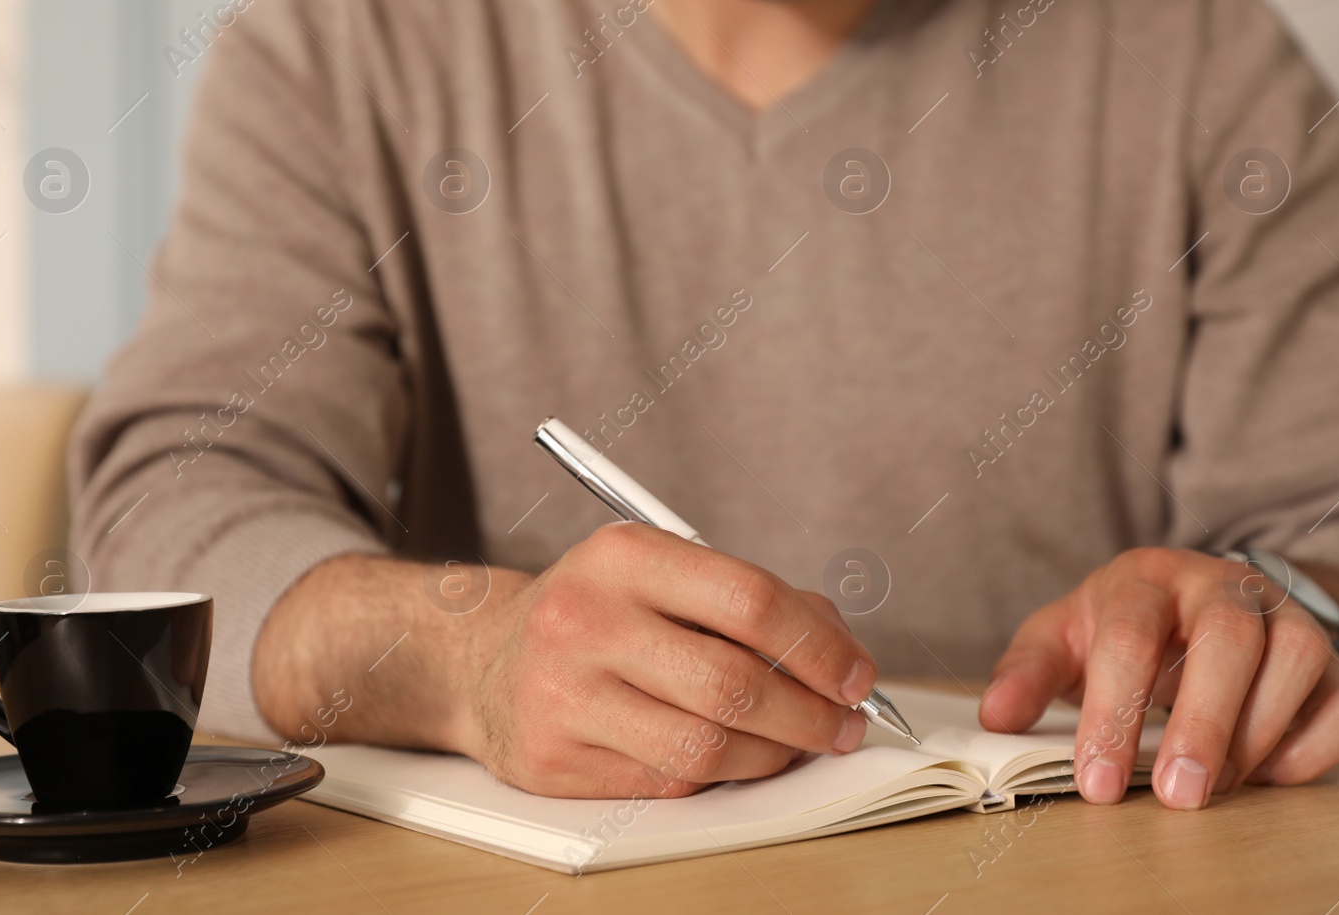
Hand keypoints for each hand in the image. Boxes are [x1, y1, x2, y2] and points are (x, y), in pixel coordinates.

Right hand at [454, 522, 875, 797]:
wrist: (482, 659)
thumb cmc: (597, 614)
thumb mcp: (661, 574)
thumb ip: (751, 602)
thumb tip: (842, 655)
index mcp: (624, 555)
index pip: (749, 599)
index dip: (820, 645)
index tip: (857, 675)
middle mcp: (586, 619)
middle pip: (733, 683)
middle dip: (809, 714)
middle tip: (843, 726)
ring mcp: (564, 694)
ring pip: (705, 748)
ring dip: (772, 756)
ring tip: (795, 746)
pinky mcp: (554, 760)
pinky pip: (666, 784)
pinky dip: (715, 777)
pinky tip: (728, 757)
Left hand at [978, 548, 1338, 809]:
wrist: (1197, 599)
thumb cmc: (1123, 625)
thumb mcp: (1063, 636)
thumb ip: (1028, 672)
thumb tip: (996, 716)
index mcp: (1146, 577)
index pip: (1130, 636)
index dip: (1113, 712)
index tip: (1097, 782)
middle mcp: (1223, 585)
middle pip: (1228, 637)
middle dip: (1202, 721)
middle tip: (1177, 796)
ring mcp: (1287, 617)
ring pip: (1299, 658)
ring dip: (1257, 733)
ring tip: (1212, 786)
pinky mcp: (1335, 662)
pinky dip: (1313, 749)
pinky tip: (1264, 775)